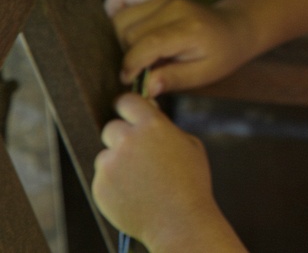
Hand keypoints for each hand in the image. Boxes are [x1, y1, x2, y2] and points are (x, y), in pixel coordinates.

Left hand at [92, 94, 242, 249]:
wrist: (180, 221)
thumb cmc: (191, 182)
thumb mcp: (190, 145)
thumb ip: (167, 127)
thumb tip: (151, 114)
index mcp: (152, 125)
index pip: (127, 101)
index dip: (127, 106)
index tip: (126, 110)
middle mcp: (127, 140)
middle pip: (111, 128)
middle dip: (122, 138)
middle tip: (138, 154)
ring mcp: (111, 164)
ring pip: (106, 155)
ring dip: (118, 163)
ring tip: (142, 181)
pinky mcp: (100, 186)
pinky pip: (103, 179)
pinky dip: (114, 184)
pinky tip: (134, 194)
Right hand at [106, 0, 255, 95]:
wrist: (233, 29)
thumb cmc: (219, 55)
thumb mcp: (203, 75)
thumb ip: (173, 79)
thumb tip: (145, 88)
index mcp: (188, 29)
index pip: (147, 44)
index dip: (130, 65)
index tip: (128, 81)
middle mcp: (174, 7)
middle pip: (127, 31)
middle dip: (124, 55)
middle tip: (137, 70)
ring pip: (120, 17)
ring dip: (118, 38)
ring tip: (135, 54)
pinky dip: (114, 9)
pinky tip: (122, 29)